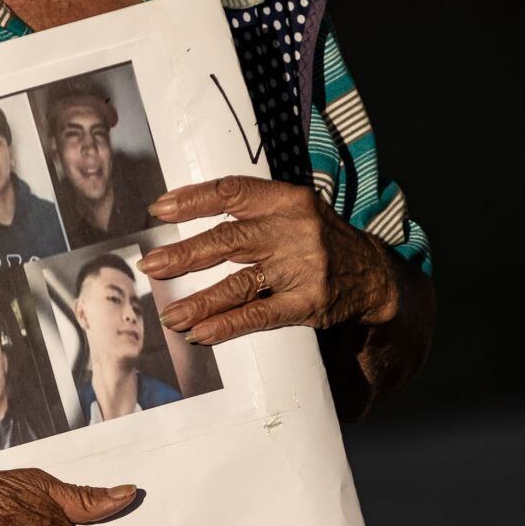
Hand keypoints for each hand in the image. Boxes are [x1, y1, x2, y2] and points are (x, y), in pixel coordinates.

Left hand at [139, 176, 400, 346]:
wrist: (373, 275)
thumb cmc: (319, 240)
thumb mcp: (294, 211)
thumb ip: (251, 210)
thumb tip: (184, 210)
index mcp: (288, 200)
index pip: (233, 192)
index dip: (193, 199)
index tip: (159, 210)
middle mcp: (294, 230)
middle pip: (229, 239)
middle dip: (185, 255)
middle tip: (151, 266)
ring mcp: (302, 268)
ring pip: (239, 283)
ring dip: (199, 301)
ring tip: (169, 314)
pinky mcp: (308, 303)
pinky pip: (259, 315)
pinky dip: (226, 325)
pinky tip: (200, 333)